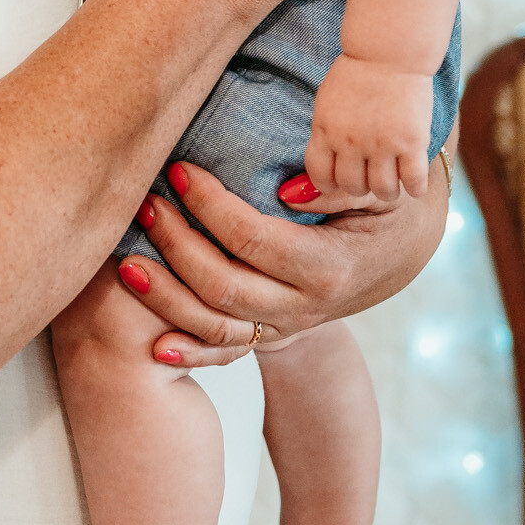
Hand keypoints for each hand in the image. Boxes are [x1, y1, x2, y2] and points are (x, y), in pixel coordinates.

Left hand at [116, 148, 449, 365]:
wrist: (398, 258)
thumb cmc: (385, 211)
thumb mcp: (381, 193)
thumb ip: (338, 188)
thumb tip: (288, 189)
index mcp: (328, 267)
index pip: (254, 239)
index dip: (210, 206)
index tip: (179, 170)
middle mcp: (303, 306)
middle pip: (224, 286)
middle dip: (176, 245)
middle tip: (146, 203)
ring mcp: (285, 326)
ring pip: (216, 326)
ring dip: (166, 298)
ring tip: (126, 264)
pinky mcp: (271, 334)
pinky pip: (226, 353)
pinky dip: (189, 353)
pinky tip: (153, 346)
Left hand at [304, 54, 432, 202]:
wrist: (388, 52)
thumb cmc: (356, 72)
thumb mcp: (326, 102)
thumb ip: (325, 131)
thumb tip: (324, 160)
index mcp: (325, 130)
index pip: (319, 175)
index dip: (328, 185)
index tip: (337, 183)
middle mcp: (350, 142)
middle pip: (351, 186)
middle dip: (359, 187)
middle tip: (368, 178)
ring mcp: (381, 144)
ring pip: (382, 190)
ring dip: (387, 190)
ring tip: (392, 182)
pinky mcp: (411, 142)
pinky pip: (413, 182)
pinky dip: (414, 188)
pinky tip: (413, 182)